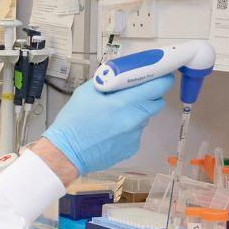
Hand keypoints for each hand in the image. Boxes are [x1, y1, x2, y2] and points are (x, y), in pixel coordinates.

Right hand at [41, 74, 173, 174]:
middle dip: (149, 95)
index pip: (156, 87)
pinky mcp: (132, 148)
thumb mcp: (85, 93)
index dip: (162, 79)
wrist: (66, 153)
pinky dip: (128, 128)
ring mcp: (135, 136)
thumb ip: (108, 82)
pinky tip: (111, 131)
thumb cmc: (73, 121)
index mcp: (122, 103)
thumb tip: (122, 77)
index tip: (160, 75)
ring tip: (114, 116)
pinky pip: (136, 132)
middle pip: (156, 103)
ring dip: (136, 112)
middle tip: (134, 94)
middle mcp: (133, 120)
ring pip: (144, 118)